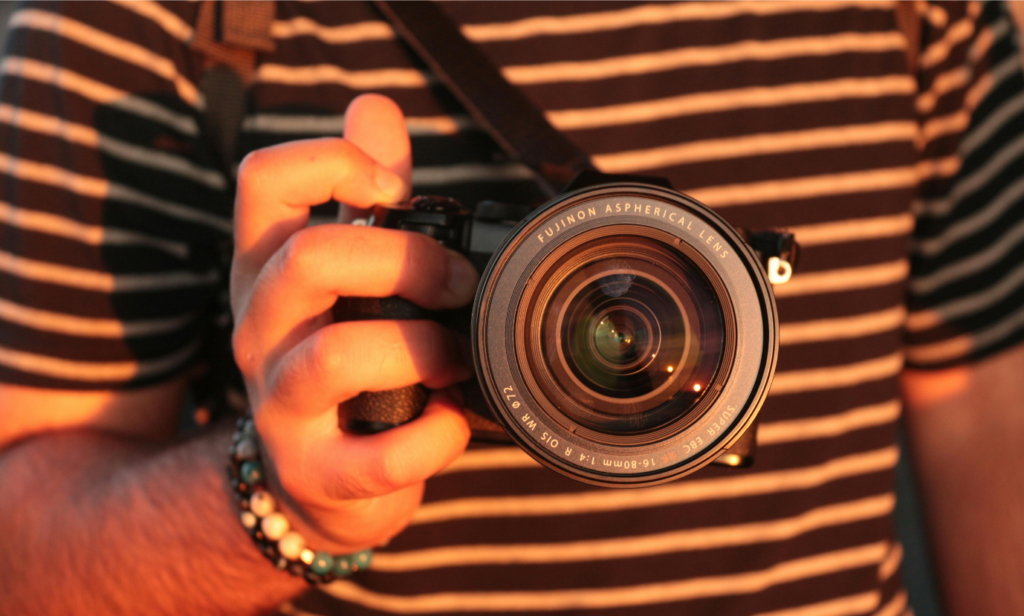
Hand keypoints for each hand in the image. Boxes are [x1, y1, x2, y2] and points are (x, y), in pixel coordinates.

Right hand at [229, 94, 475, 551]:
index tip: (393, 189)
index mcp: (268, 267)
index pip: (262, 180)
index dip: (332, 160)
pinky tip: (453, 420)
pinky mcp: (314, 473)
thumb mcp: (345, 271)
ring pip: (335, 357)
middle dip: (404, 260)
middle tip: (456, 283)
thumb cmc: (341, 356)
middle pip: (308, 259)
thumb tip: (374, 108)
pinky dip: (433, 437)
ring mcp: (278, 405)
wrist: (318, 480)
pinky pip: (376, 458)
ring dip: (418, 348)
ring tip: (452, 357)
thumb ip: (364, 192)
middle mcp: (261, 329)